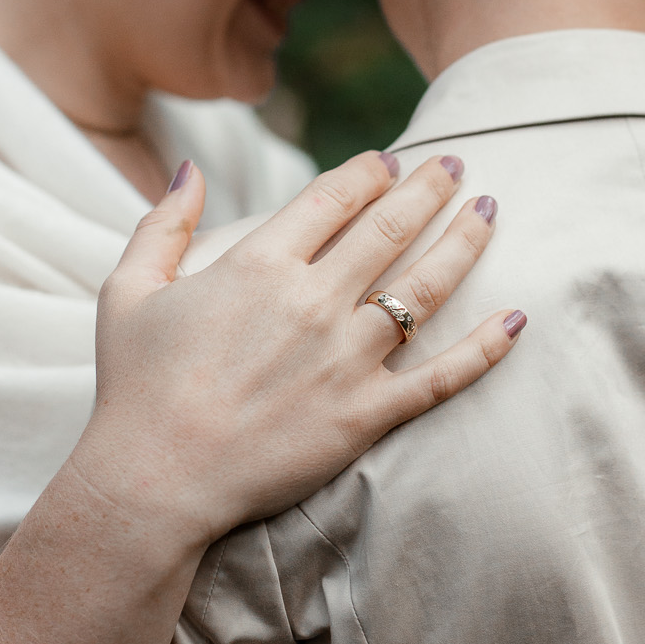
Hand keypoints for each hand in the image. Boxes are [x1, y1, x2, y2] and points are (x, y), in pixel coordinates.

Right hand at [73, 150, 522, 548]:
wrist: (154, 481)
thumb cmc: (135, 387)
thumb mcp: (127, 290)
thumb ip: (163, 223)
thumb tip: (192, 168)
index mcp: (259, 264)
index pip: (333, 197)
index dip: (368, 172)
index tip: (389, 162)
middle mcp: (313, 301)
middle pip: (391, 227)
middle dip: (430, 188)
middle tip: (455, 164)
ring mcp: (346, 359)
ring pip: (426, 287)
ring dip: (466, 241)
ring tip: (489, 210)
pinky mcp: (365, 415)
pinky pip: (441, 376)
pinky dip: (485, 348)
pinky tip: (516, 319)